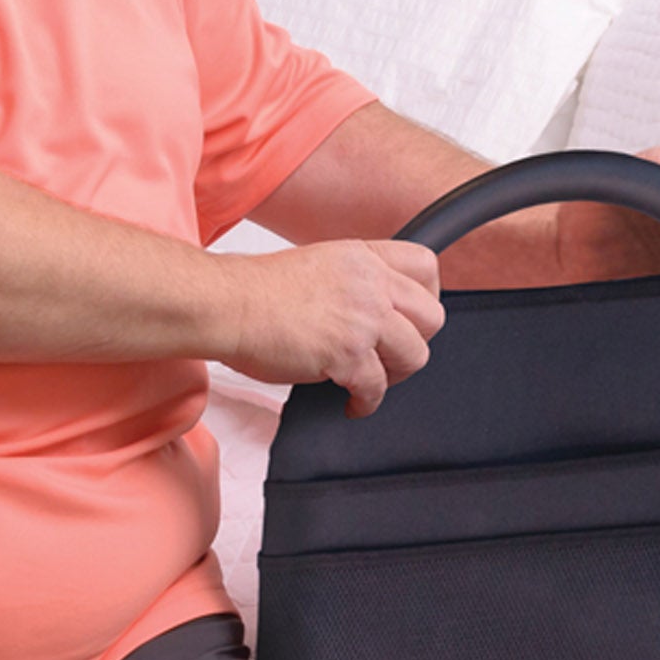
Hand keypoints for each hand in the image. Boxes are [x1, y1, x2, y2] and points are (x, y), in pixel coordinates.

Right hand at [219, 240, 443, 417]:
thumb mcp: (319, 264)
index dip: (426, 298)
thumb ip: (354, 281)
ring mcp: (362, 318)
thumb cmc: (258, 291)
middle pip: (432, 316)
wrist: (227, 304)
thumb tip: (372, 311)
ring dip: (396, 374)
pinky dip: (367, 402)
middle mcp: (370, 283)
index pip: (426, 266)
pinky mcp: (347, 353)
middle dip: (415, 343)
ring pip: (415, 354)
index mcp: (363, 257)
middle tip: (390, 358)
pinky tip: (351, 403)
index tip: (410, 320)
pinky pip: (377, 386)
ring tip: (369, 381)